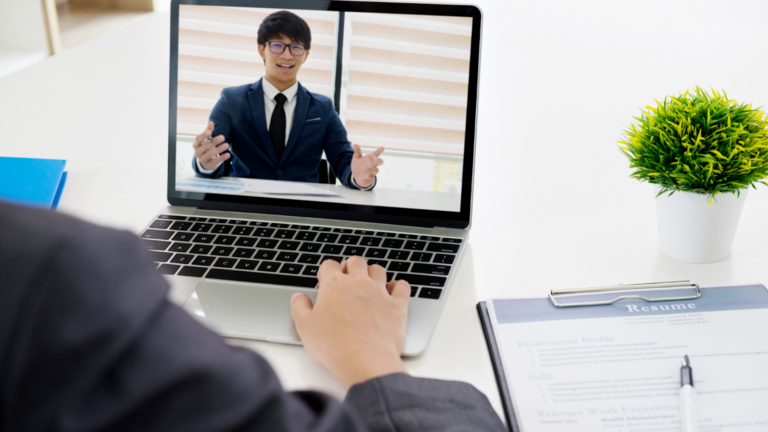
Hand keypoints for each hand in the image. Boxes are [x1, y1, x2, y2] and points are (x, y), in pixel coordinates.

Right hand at [193, 121, 229, 170]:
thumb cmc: (206, 147)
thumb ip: (208, 131)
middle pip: (205, 146)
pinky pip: (215, 161)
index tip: (209, 132)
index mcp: (196, 144)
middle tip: (223, 137)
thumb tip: (211, 122)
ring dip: (219, 149)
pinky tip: (228, 154)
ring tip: (227, 145)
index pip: (198, 139)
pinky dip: (222, 158)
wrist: (206, 162)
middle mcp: (197, 152)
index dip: (203, 135)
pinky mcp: (208, 165)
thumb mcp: (206, 139)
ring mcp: (202, 159)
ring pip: (210, 154)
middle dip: (214, 141)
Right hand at [290, 257, 410, 388]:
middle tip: (347, 278)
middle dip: (350, 266)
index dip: (326, 271)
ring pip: (378, 270)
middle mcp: (358, 283)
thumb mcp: (305, 327)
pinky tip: (393, 290)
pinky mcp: (397, 305)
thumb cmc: (333, 345)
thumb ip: (300, 308)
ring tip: (368, 282)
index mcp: (334, 285)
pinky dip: (398, 286)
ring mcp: (379, 292)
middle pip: (356, 262)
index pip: (329, 265)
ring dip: (373, 273)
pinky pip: (402, 286)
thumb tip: (298, 298)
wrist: (364, 360)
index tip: (324, 279)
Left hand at [350, 144, 383, 188]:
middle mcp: (372, 165)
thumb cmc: (358, 166)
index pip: (376, 154)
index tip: (382, 147)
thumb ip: (357, 152)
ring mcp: (372, 172)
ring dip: (370, 169)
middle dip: (379, 160)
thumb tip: (354, 144)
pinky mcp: (370, 179)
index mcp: (370, 159)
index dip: (379, 151)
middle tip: (375, 158)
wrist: (355, 176)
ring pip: (376, 170)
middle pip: (380, 162)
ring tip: (363, 168)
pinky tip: (363, 180)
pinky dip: (368, 180)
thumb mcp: (356, 158)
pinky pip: (372, 180)